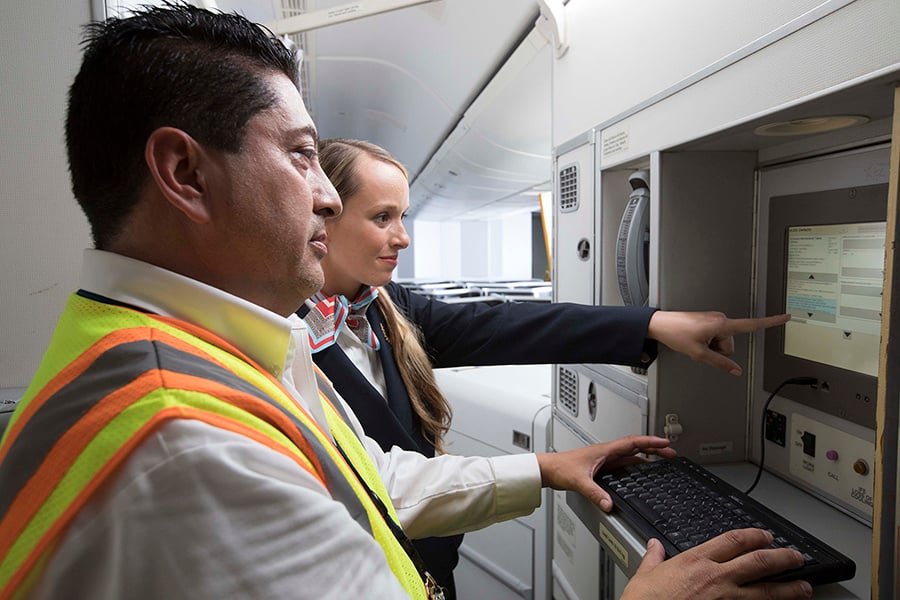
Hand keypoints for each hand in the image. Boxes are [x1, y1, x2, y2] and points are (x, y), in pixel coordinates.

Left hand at [536, 435, 675, 510]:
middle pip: (635, 447)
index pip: (633, 442)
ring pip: (630, 455)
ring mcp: (604, 460)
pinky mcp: (600, 467)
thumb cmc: (559, 468)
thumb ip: (595, 493)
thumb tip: (609, 504)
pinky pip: (623, 464)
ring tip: (661, 461)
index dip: (650, 442)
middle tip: (670, 453)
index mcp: (604, 450)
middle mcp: (606, 453)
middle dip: (654, 449)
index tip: (665, 444)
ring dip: (646, 457)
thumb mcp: (579, 481)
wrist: (547, 470)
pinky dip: (635, 465)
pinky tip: (640, 472)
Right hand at [621, 529, 811, 599]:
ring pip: (767, 591)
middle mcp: (716, 578)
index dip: (754, 535)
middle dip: (782, 558)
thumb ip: (654, 558)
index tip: (765, 536)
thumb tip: (654, 547)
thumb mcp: (645, 575)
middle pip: (759, 561)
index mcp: (696, 561)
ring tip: (805, 587)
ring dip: (789, 588)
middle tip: (796, 557)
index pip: (733, 540)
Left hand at [646, 312, 790, 375]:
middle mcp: (720, 319)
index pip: (752, 325)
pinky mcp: (708, 322)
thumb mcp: (699, 353)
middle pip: (730, 344)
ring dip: (711, 347)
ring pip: (722, 343)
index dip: (771, 322)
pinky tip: (694, 340)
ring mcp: (714, 320)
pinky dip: (706, 343)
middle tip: (700, 347)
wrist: (660, 324)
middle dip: (718, 350)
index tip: (786, 317)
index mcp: (722, 324)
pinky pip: (714, 338)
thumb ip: (720, 363)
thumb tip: (735, 370)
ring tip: (695, 342)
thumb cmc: (676, 333)